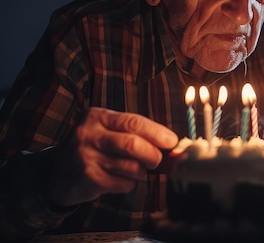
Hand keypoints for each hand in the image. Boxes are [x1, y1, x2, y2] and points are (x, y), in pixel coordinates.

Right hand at [46, 107, 178, 206]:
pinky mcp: (87, 179)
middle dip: (153, 155)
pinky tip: (120, 180)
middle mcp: (89, 134)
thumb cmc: (92, 148)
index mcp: (97, 117)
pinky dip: (129, 184)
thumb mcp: (106, 131)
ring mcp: (86, 158)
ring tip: (136, 170)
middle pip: (133, 145)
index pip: (134, 122)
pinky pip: (122, 184)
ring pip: (131, 167)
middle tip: (156, 161)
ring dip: (141, 172)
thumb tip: (171, 144)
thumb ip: (134, 132)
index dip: (157, 133)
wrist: (55, 172)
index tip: (172, 142)